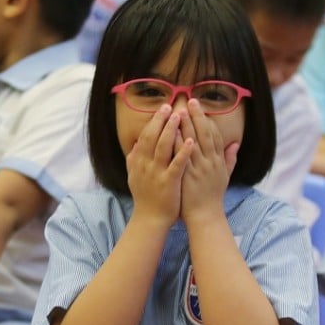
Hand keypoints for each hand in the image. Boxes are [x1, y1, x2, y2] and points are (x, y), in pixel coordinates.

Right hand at [126, 105, 191, 227]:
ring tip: (180, 116)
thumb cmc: (145, 197)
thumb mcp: (134, 176)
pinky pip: (176, 164)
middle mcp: (146, 165)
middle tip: (170, 106)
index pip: (146, 135)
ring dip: (171, 130)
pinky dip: (183, 152)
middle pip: (152, 137)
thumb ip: (134, 159)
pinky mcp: (169, 182)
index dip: (154, 121)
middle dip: (161, 120)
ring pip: (163, 147)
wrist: (150, 219)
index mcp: (139, 161)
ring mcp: (157, 173)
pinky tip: (191, 141)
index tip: (163, 108)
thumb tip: (135, 143)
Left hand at [178, 99, 237, 222]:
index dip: (208, 120)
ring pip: (194, 142)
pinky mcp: (188, 175)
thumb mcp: (225, 176)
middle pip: (205, 134)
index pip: (215, 135)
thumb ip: (230, 159)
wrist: (206, 216)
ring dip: (187, 125)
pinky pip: (183, 156)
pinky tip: (172, 132)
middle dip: (198, 116)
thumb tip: (236, 144)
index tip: (200, 108)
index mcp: (219, 161)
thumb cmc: (213, 197)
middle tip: (190, 101)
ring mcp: (200, 168)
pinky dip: (179, 143)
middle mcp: (211, 162)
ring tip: (179, 110)